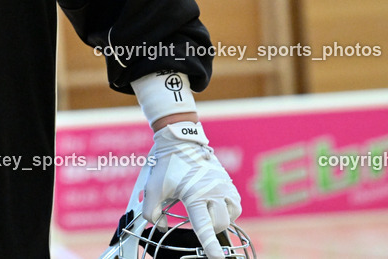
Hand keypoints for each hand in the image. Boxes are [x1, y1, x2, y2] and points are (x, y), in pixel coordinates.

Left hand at [143, 122, 240, 258]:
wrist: (180, 140)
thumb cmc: (166, 164)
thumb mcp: (153, 188)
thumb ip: (152, 212)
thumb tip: (160, 227)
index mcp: (195, 195)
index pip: (204, 226)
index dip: (210, 245)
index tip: (217, 258)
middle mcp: (214, 191)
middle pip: (219, 223)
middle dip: (209, 227)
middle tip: (196, 218)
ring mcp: (224, 186)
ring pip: (231, 215)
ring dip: (221, 218)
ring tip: (207, 211)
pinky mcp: (229, 182)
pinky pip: (235, 204)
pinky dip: (228, 209)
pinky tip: (216, 204)